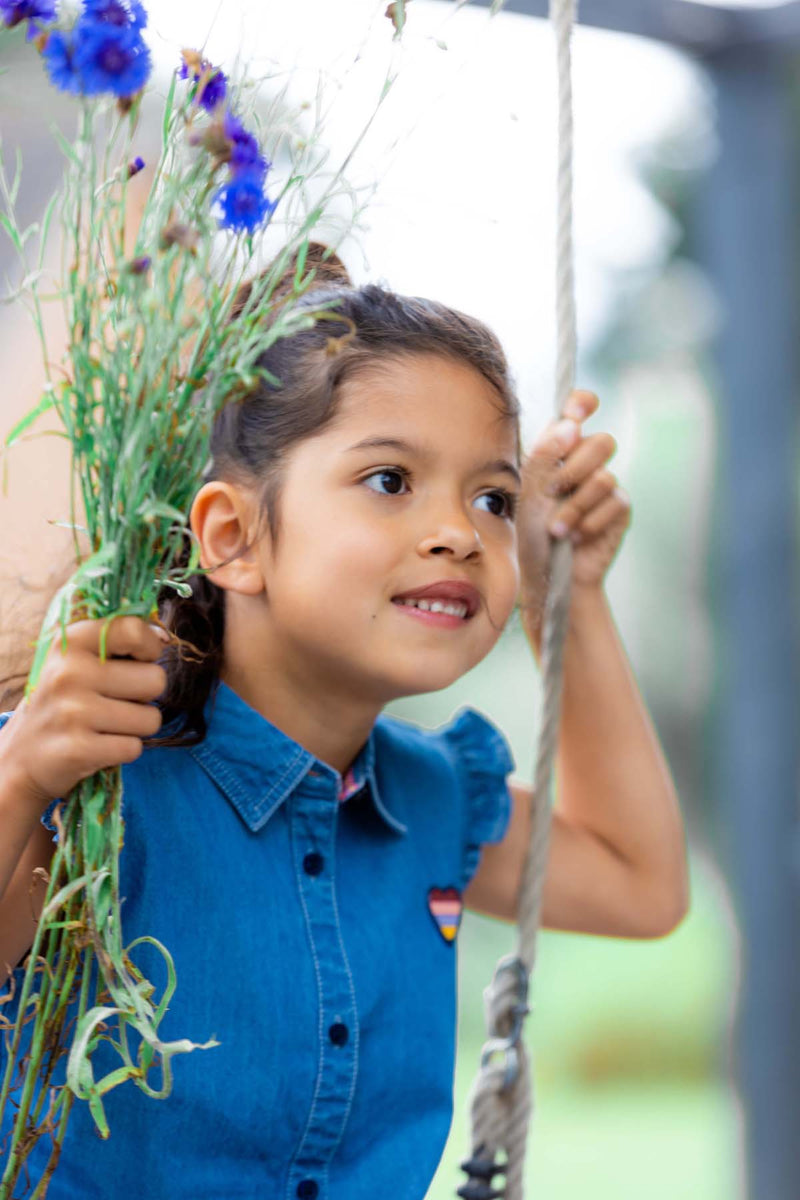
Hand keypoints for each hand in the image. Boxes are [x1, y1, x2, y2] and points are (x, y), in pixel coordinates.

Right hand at [1, 617, 167, 810]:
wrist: (23, 755)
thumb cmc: (65, 700)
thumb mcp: (78, 659)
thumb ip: (119, 642)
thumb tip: (164, 637)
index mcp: (70, 641)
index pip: (133, 630)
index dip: (150, 648)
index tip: (140, 660)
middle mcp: (69, 672)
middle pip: (156, 680)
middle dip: (145, 696)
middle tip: (116, 702)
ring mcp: (71, 712)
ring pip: (151, 719)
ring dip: (136, 727)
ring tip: (107, 725)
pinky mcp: (77, 749)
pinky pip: (134, 748)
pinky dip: (124, 750)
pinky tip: (99, 745)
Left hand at [516, 390, 630, 632]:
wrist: (546, 579)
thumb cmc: (530, 535)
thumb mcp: (528, 494)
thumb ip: (544, 457)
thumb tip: (571, 424)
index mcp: (559, 450)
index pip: (578, 412)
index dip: (582, 404)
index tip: (577, 411)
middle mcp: (586, 463)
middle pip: (601, 442)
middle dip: (575, 468)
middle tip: (553, 491)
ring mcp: (605, 487)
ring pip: (605, 476)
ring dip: (576, 505)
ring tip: (556, 529)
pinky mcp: (619, 511)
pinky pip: (614, 503)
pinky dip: (588, 523)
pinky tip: (574, 538)